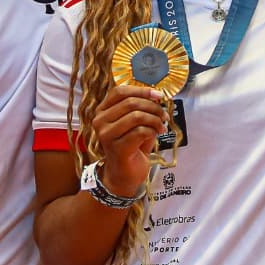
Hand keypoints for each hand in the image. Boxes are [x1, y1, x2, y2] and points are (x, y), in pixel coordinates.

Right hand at [93, 83, 167, 197]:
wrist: (125, 174)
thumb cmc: (131, 146)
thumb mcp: (134, 122)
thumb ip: (141, 107)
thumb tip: (156, 95)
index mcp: (103, 111)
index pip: (120, 91)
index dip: (141, 90)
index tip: (158, 95)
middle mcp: (100, 121)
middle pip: (131, 102)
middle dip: (153, 107)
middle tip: (164, 114)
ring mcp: (106, 135)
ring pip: (137, 116)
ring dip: (155, 119)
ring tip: (161, 126)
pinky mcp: (117, 148)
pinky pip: (140, 131)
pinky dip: (153, 131)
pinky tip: (157, 134)